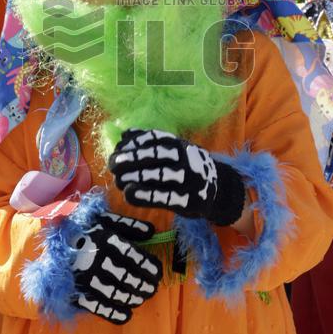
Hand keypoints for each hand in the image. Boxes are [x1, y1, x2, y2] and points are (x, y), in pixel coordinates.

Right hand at [71, 211, 161, 324]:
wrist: (48, 243)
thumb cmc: (83, 229)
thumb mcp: (103, 219)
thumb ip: (128, 225)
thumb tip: (151, 231)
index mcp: (105, 240)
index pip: (135, 258)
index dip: (150, 267)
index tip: (157, 273)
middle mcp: (97, 259)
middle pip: (128, 277)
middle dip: (144, 285)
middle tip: (153, 289)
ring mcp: (86, 278)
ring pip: (115, 293)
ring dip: (132, 298)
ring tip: (141, 299)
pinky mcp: (76, 291)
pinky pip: (97, 306)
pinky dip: (113, 313)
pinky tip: (126, 315)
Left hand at [109, 129, 244, 225]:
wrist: (220, 190)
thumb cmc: (189, 169)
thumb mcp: (176, 150)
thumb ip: (153, 143)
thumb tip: (125, 133)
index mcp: (180, 145)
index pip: (154, 138)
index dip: (134, 142)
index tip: (118, 147)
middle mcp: (184, 159)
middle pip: (154, 155)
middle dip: (131, 158)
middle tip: (112, 163)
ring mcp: (187, 179)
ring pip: (158, 175)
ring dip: (135, 176)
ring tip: (117, 180)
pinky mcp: (187, 199)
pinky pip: (164, 196)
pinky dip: (145, 195)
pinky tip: (130, 194)